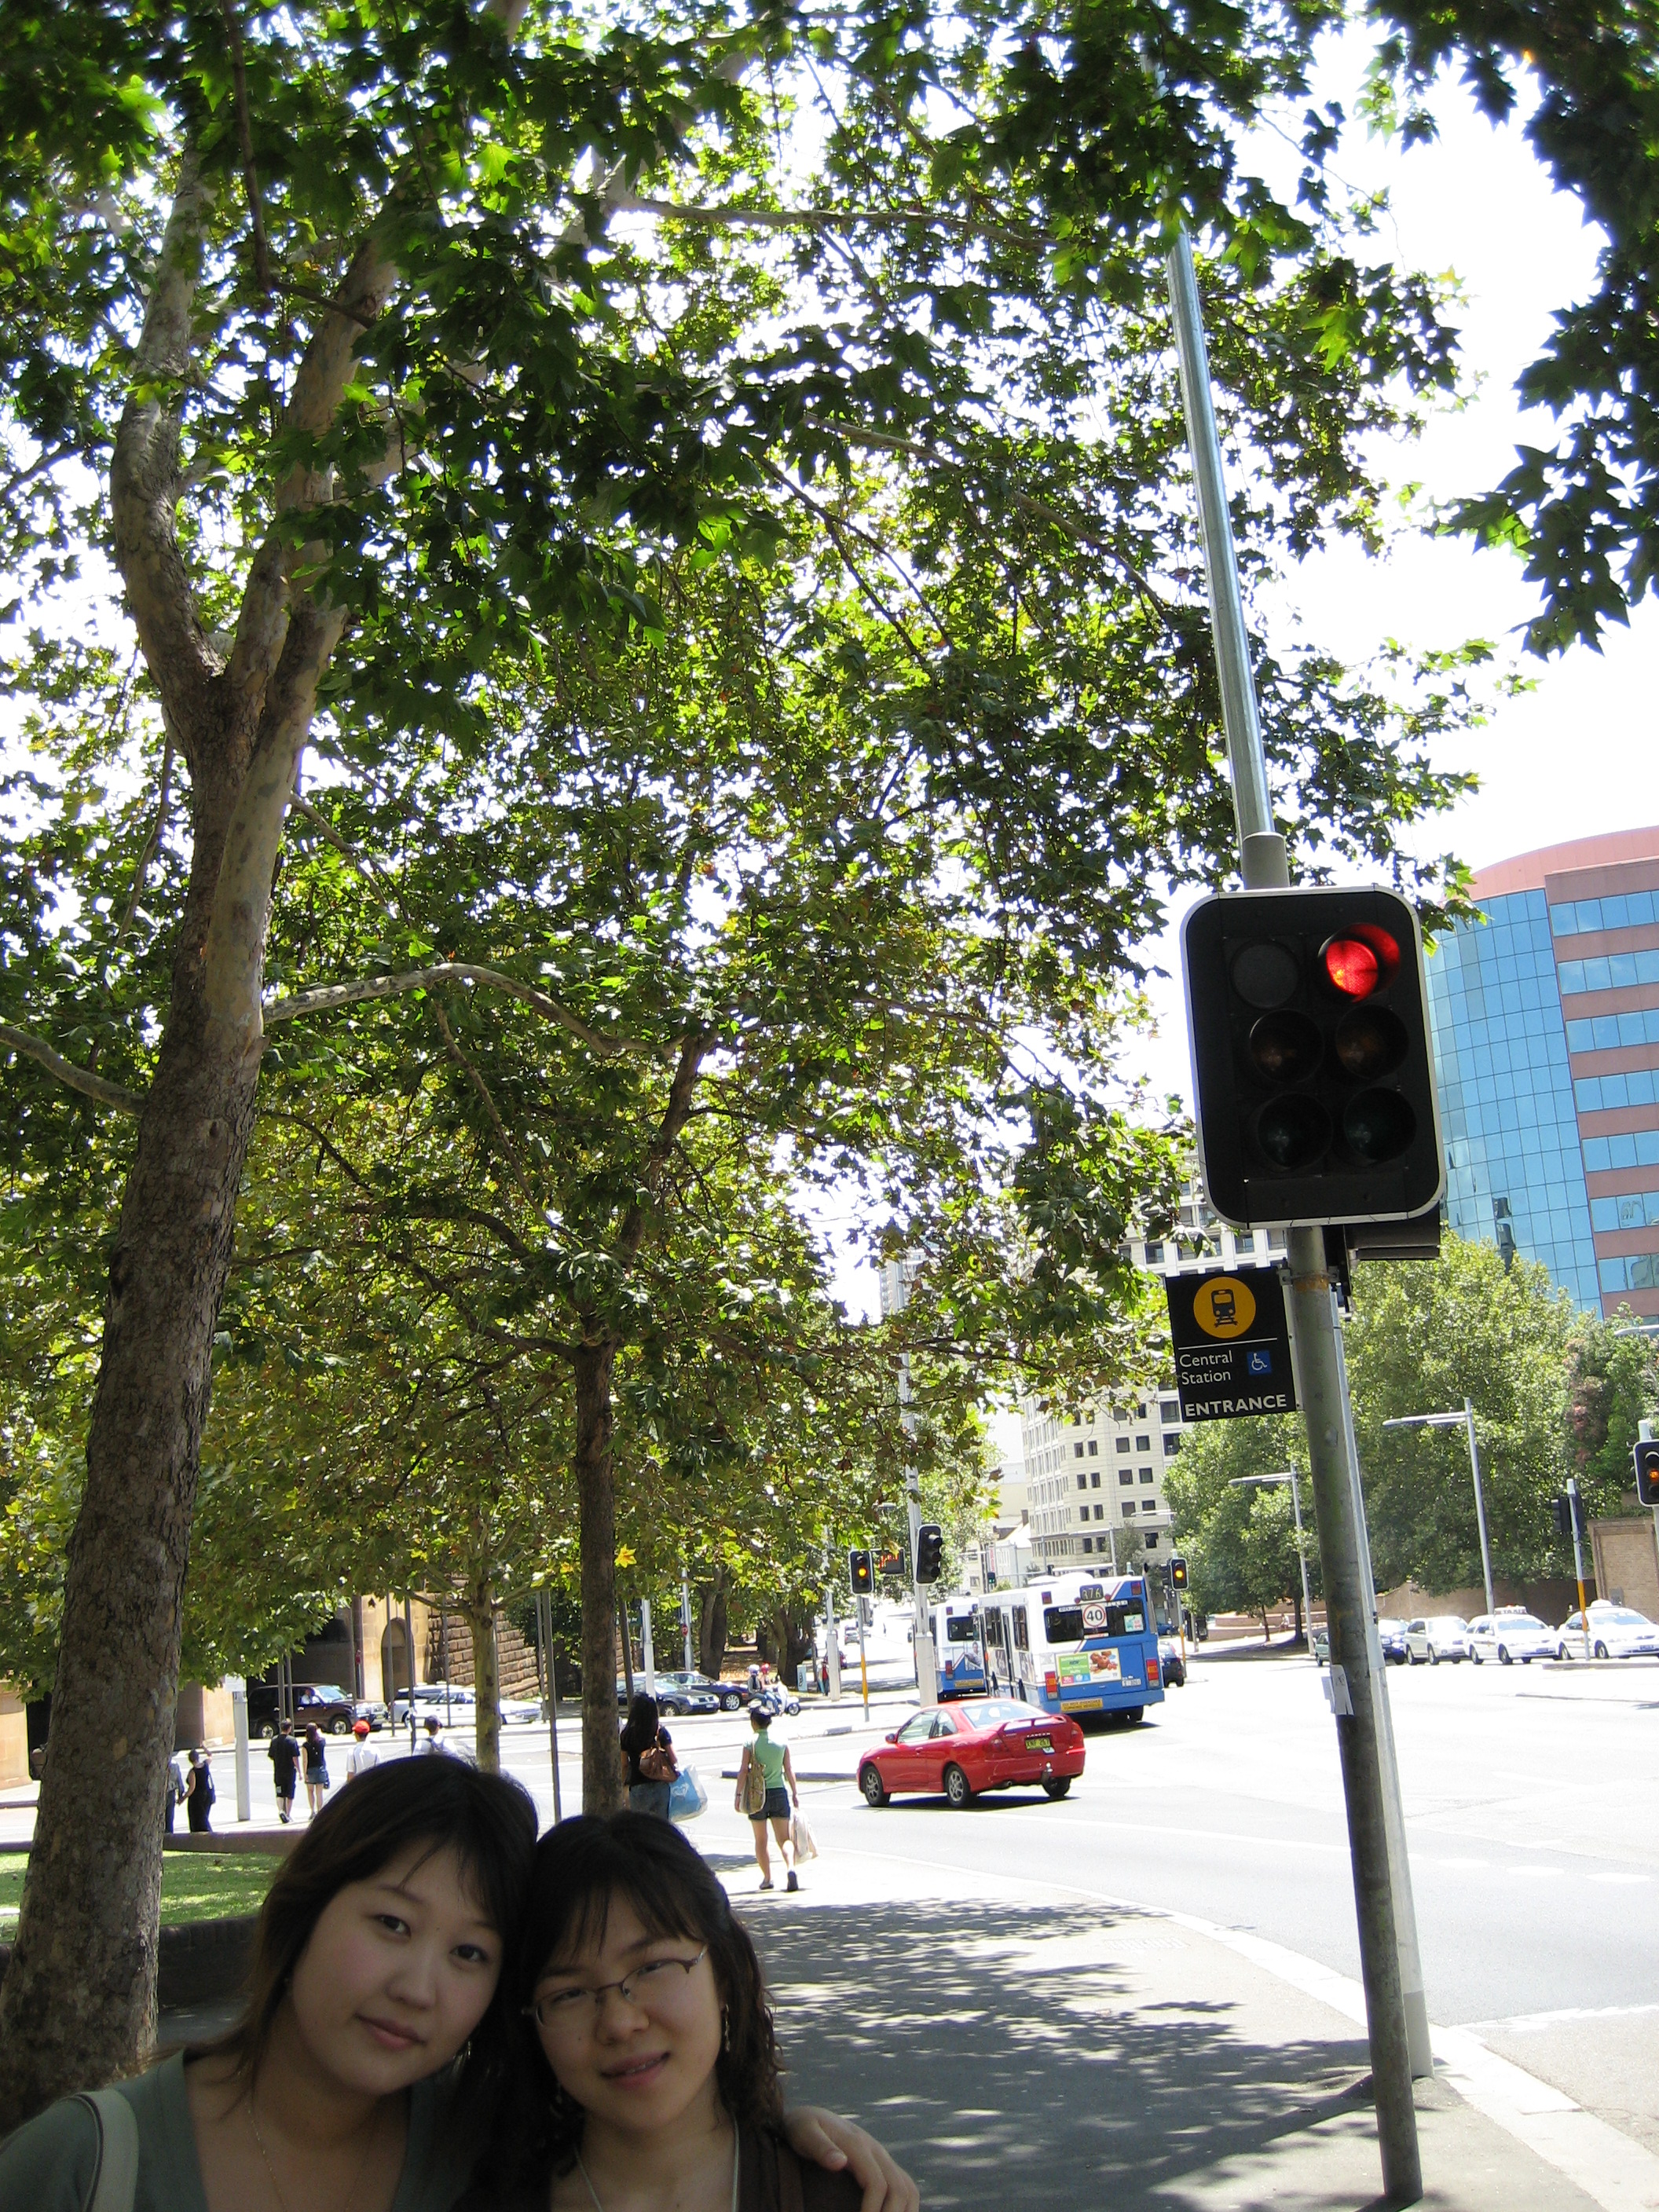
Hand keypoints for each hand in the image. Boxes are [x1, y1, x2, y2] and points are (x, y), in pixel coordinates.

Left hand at [781, 2109, 917, 2211]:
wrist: (810, 2117)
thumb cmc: (802, 2127)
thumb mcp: (803, 2132)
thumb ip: (820, 2146)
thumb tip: (840, 2163)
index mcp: (858, 2144)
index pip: (877, 2183)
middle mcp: (876, 2150)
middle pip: (899, 2188)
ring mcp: (881, 2157)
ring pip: (908, 2187)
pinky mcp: (882, 2164)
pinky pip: (904, 2185)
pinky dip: (906, 2206)